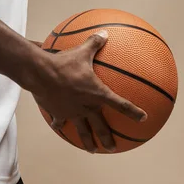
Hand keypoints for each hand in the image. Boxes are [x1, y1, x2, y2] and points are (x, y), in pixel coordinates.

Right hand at [32, 30, 146, 152]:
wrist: (40, 74)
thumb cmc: (64, 63)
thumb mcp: (81, 51)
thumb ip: (95, 43)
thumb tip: (105, 32)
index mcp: (97, 94)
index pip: (120, 104)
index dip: (133, 112)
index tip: (143, 118)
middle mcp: (86, 107)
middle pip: (100, 127)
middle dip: (107, 138)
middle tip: (113, 148)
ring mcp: (72, 112)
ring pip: (81, 130)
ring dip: (87, 141)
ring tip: (91, 150)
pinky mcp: (57, 113)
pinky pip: (60, 121)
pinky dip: (60, 124)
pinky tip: (58, 127)